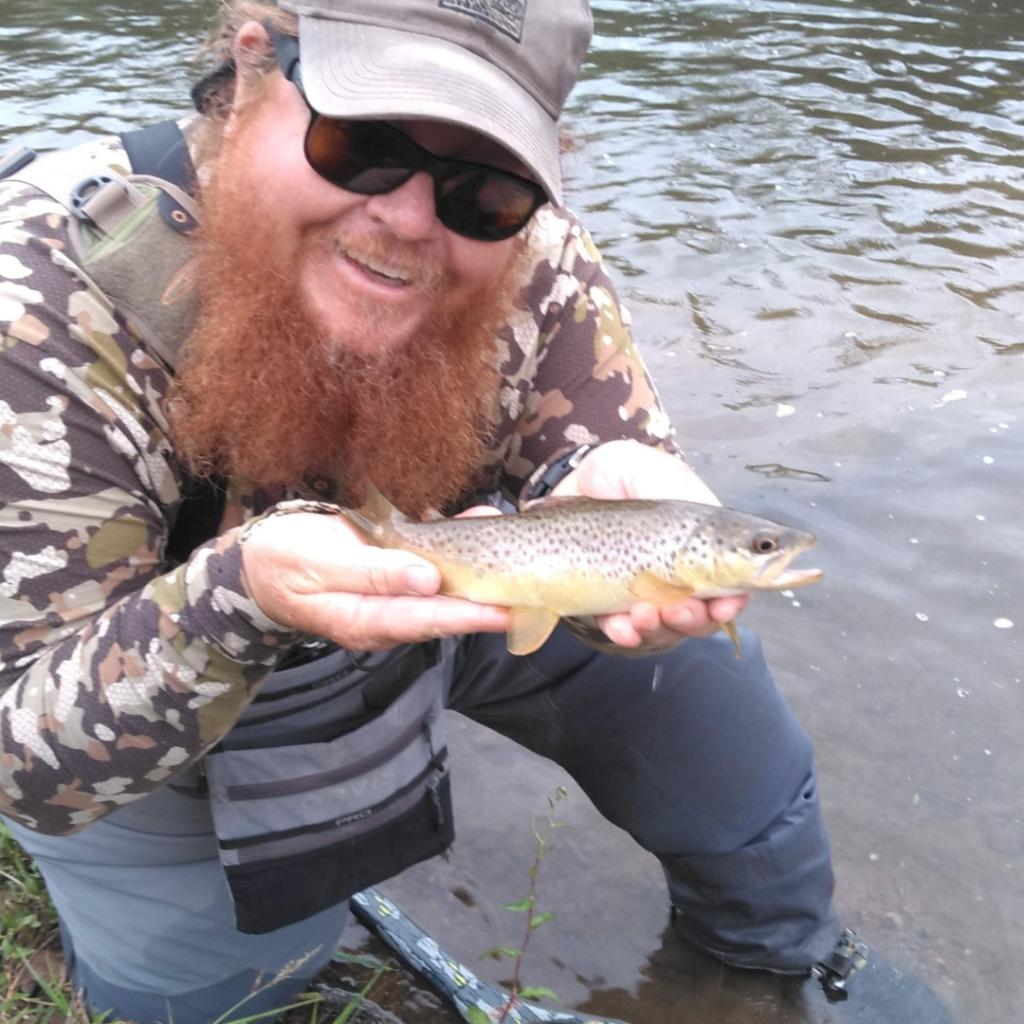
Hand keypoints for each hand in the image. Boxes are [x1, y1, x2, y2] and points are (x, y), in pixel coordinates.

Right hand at [240, 507, 508, 650]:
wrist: (262, 557)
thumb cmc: (285, 560)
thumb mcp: (322, 563)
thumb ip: (374, 573)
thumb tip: (427, 580)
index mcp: (367, 621)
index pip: (427, 620)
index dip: (468, 615)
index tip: (505, 610)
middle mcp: (388, 614)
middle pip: (445, 610)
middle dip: (487, 598)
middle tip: (531, 590)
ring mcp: (392, 596)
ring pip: (444, 586)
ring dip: (478, 566)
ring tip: (513, 541)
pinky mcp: (395, 575)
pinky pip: (433, 562)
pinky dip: (456, 541)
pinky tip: (480, 519)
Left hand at [551, 440, 747, 649]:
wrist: (568, 480)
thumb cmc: (619, 473)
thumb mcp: (655, 471)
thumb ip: (683, 492)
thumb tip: (710, 515)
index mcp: (700, 546)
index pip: (730, 584)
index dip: (733, 602)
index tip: (724, 605)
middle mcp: (677, 575)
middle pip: (699, 616)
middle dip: (694, 620)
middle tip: (679, 608)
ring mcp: (643, 592)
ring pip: (663, 630)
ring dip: (659, 629)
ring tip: (644, 614)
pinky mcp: (608, 602)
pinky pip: (622, 631)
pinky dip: (624, 634)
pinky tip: (620, 625)